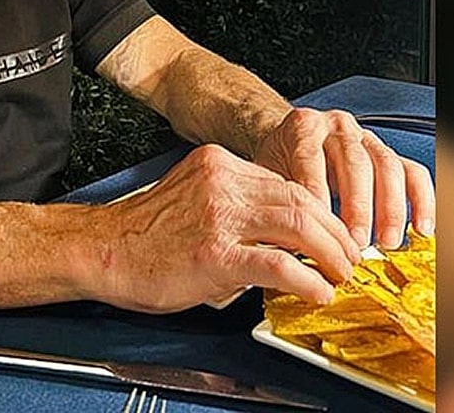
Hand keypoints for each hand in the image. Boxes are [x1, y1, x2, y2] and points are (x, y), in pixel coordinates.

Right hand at [88, 144, 359, 312]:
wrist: (104, 251)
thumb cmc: (145, 232)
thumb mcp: (193, 197)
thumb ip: (235, 204)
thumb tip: (282, 233)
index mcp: (217, 164)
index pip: (286, 182)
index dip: (318, 210)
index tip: (332, 232)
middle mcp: (221, 182)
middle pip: (300, 200)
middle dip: (334, 232)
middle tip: (348, 256)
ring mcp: (219, 216)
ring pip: (298, 225)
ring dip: (331, 253)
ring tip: (342, 273)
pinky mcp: (216, 254)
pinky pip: (279, 264)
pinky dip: (308, 280)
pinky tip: (317, 291)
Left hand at [253, 108, 435, 249]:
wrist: (288, 143)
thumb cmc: (278, 163)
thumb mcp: (267, 174)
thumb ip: (278, 197)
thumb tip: (285, 239)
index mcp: (303, 126)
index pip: (312, 159)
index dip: (317, 195)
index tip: (319, 229)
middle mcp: (338, 126)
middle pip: (354, 163)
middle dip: (358, 207)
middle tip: (355, 243)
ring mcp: (366, 137)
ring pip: (387, 167)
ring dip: (390, 208)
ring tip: (385, 242)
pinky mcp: (388, 153)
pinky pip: (412, 172)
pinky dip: (421, 200)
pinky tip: (421, 228)